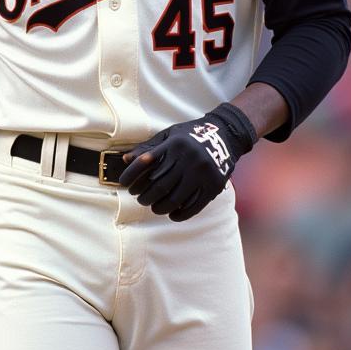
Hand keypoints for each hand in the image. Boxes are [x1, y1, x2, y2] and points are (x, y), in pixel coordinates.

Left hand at [119, 102, 257, 221]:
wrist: (227, 134)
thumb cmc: (192, 135)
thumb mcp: (170, 135)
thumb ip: (150, 148)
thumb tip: (126, 160)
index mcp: (175, 144)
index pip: (145, 162)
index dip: (131, 175)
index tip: (124, 184)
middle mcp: (188, 158)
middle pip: (159, 186)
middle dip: (145, 196)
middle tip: (140, 199)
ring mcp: (202, 173)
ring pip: (174, 199)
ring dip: (159, 208)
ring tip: (155, 207)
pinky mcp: (213, 185)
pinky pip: (193, 207)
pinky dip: (180, 215)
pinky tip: (172, 214)